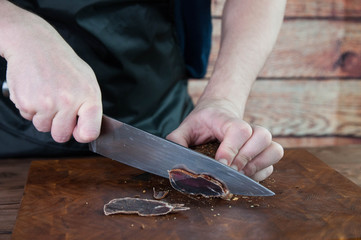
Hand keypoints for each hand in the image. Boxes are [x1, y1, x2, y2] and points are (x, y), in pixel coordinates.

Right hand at [2, 4, 101, 142]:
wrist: (34, 44)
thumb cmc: (63, 64)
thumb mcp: (87, 81)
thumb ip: (89, 107)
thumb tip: (88, 131)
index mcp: (88, 97)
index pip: (90, 133)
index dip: (83, 135)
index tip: (78, 130)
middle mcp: (68, 102)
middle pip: (61, 136)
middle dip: (58, 127)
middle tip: (57, 108)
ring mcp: (47, 103)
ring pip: (43, 128)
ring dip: (43, 116)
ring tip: (46, 95)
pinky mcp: (27, 103)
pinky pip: (28, 118)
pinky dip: (30, 108)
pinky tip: (35, 91)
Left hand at [167, 98, 282, 181]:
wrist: (218, 113)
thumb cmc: (202, 123)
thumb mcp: (185, 127)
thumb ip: (177, 140)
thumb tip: (172, 157)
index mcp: (226, 119)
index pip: (238, 129)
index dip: (232, 148)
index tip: (220, 164)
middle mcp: (249, 127)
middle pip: (261, 137)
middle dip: (245, 160)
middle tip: (228, 173)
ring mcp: (259, 139)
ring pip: (273, 149)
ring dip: (258, 165)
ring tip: (240, 175)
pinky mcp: (265, 151)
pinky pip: (273, 163)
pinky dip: (262, 172)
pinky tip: (246, 176)